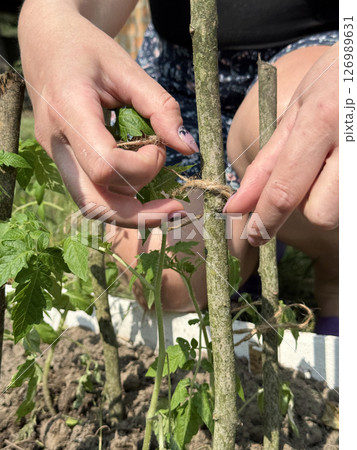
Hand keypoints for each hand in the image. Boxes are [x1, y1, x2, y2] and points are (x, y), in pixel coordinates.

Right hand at [18, 0, 197, 227]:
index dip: (142, 166)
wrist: (47, 45)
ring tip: (164, 197)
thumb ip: (160, 107)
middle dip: (141, 213)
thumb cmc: (87, 49)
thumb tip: (189, 148)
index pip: (105, 166)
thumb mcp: (127, 68)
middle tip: (177, 209)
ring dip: (133, 208)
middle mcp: (57, 145)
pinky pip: (93, 194)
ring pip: (94, 206)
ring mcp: (57, 158)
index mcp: (68, 113)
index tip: (158, 147)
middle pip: (96, 204)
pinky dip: (122, 198)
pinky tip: (143, 186)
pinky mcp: (64, 164)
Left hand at [224, 43, 338, 244]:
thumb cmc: (336, 80)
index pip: (285, 190)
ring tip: (331, 162)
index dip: (265, 220)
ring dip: (328, 197)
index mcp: (321, 120)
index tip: (253, 236)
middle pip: (320, 213)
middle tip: (311, 173)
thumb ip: (267, 162)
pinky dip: (342, 188)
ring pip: (340, 211)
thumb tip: (236, 205)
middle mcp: (352, 140)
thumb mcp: (297, 112)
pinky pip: (352, 199)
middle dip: (307, 204)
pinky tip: (342, 162)